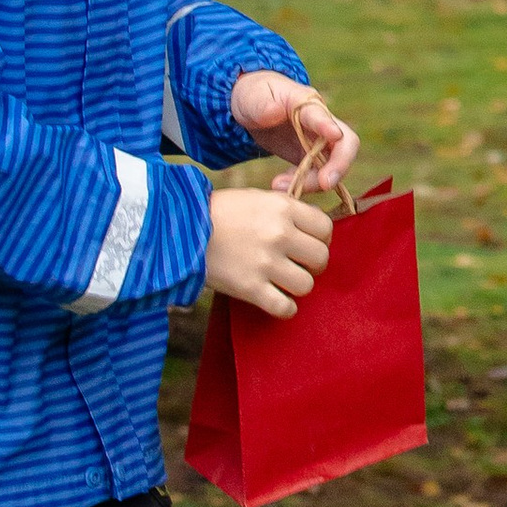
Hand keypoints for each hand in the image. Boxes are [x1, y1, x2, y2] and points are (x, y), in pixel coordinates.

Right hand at [205, 184, 333, 319]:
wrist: (180, 229)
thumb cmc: (220, 212)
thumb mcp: (257, 198)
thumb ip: (287, 210)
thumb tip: (315, 225)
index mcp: (283, 208)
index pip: (325, 228)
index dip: (321, 239)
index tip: (309, 243)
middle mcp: (279, 234)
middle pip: (321, 258)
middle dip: (313, 264)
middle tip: (297, 264)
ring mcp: (265, 262)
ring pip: (306, 285)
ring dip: (297, 286)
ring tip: (282, 281)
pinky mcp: (250, 288)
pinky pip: (284, 308)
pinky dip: (284, 308)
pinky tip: (276, 301)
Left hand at [229, 69, 358, 195]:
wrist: (254, 106)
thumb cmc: (256, 95)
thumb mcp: (253, 97)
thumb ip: (262, 105)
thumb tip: (274, 111)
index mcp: (306, 104)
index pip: (322, 114)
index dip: (328, 126)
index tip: (335, 135)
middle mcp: (321, 123)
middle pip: (344, 144)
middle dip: (339, 165)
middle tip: (325, 183)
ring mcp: (319, 142)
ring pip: (332, 166)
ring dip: (313, 182)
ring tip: (279, 186)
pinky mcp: (312, 158)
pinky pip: (317, 176)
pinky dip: (303, 185)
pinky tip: (281, 185)